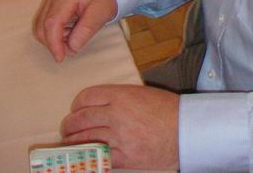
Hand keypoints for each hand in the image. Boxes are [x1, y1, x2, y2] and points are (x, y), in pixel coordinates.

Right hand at [32, 0, 116, 61]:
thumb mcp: (101, 13)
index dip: (53, 43)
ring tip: (72, 36)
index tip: (60, 58)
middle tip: (72, 49)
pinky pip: (43, 23)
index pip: (52, 22)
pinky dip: (53, 33)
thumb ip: (87, 30)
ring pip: (40, 26)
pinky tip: (67, 32)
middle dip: (53, 43)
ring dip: (53, 39)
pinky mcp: (48, 4)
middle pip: (42, 26)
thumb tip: (72, 46)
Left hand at [61, 84, 178, 169]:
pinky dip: (90, 159)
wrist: (185, 129)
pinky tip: (85, 158)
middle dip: (69, 126)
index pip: (86, 97)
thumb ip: (119, 98)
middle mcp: (116, 115)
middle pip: (80, 119)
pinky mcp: (125, 157)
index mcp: (121, 95)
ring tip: (71, 144)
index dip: (76, 105)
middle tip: (67, 129)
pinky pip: (99, 159)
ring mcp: (119, 137)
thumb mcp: (141, 94)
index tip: (75, 110)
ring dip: (74, 143)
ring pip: (85, 140)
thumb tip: (99, 107)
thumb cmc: (167, 109)